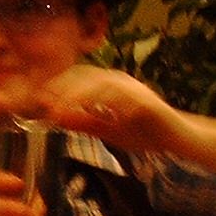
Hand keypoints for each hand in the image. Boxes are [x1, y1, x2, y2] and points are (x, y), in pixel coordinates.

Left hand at [23, 64, 181, 152]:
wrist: (178, 139)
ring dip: (75, 95)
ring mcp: (133, 89)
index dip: (56, 86)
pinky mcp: (144, 101)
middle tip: (40, 102)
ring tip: (57, 109)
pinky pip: (119, 98)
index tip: (36, 99)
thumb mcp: (107, 130)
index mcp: (109, 86)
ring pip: (99, 83)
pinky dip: (99, 104)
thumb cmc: (145, 133)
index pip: (77, 78)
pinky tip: (85, 113)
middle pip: (84, 76)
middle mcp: (120, 81)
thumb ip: (83, 122)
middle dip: (60, 87)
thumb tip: (56, 118)